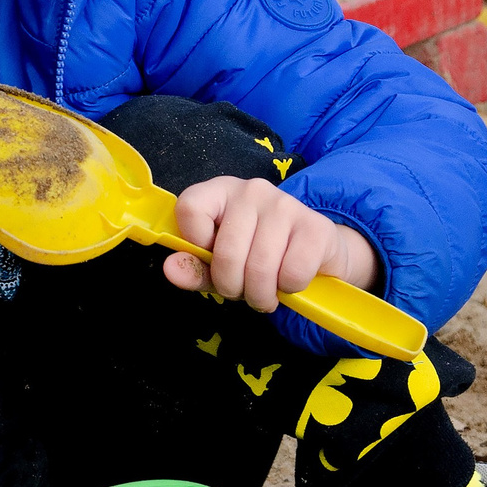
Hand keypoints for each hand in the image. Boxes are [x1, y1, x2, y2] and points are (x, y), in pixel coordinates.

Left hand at [163, 177, 378, 311]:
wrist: (316, 253)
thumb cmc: (258, 256)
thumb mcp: (220, 264)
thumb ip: (195, 267)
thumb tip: (170, 269)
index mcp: (220, 192)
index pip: (190, 208)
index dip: (195, 243)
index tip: (210, 258)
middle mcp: (251, 191)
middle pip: (226, 252)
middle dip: (232, 287)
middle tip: (242, 292)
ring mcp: (285, 204)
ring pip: (260, 267)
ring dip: (261, 296)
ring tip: (265, 294)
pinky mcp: (315, 226)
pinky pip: (293, 273)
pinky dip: (289, 288)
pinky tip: (290, 280)